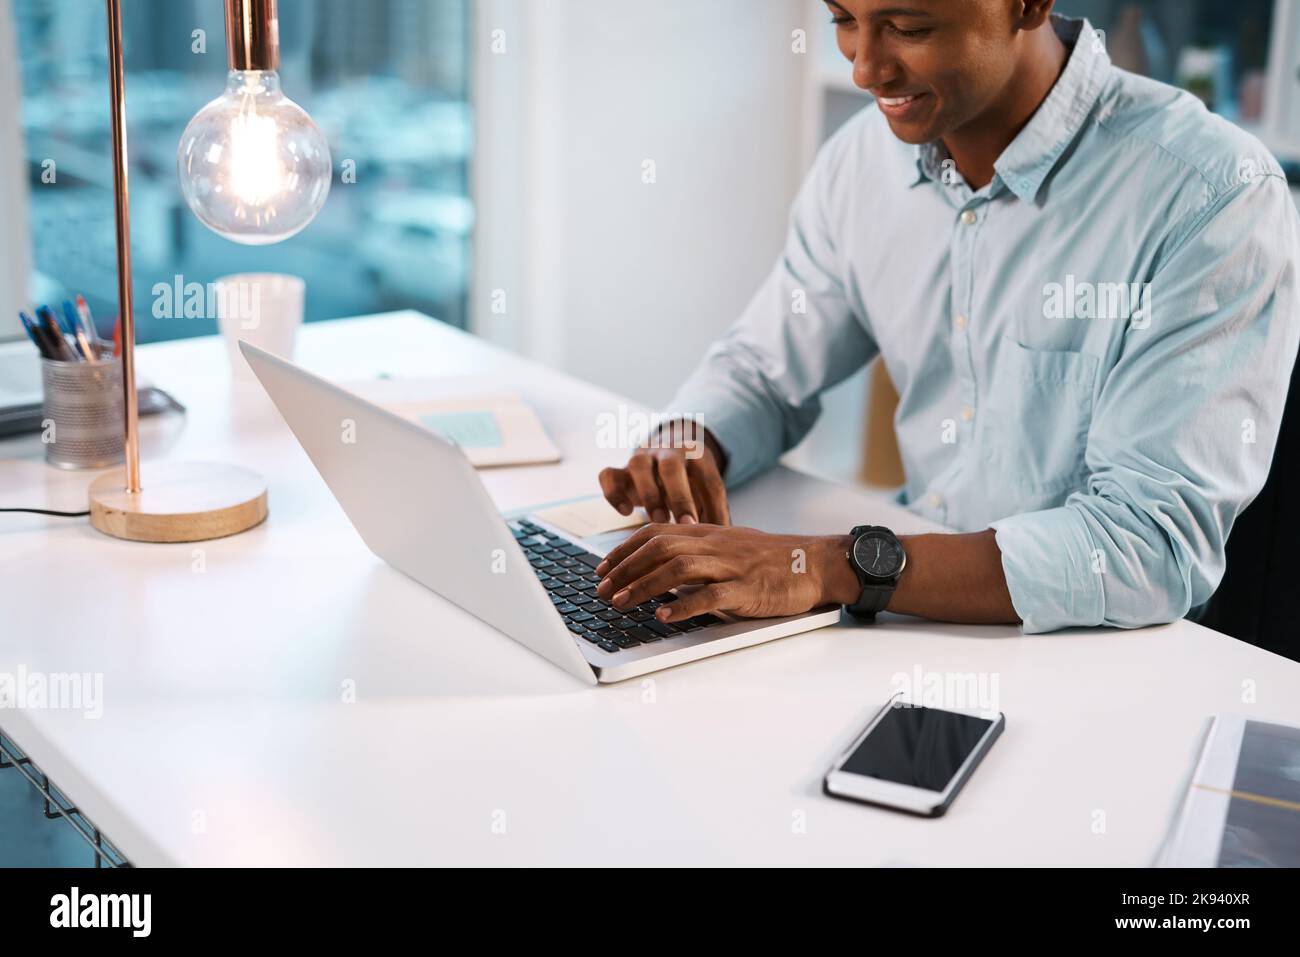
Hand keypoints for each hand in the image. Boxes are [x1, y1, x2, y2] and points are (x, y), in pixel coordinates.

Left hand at [594, 523, 860, 621]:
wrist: (815, 563)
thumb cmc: (771, 559)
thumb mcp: (728, 547)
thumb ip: (696, 553)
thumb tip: (660, 569)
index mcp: (708, 533)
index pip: (655, 533)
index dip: (624, 550)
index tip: (602, 569)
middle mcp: (715, 544)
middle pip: (659, 548)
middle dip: (625, 569)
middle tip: (602, 590)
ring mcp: (731, 566)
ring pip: (678, 568)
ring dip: (643, 586)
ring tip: (621, 602)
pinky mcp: (747, 589)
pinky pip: (710, 595)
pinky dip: (682, 605)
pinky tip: (662, 615)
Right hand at [598, 420, 729, 524]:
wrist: (667, 449)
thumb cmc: (691, 481)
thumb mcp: (707, 491)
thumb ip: (716, 513)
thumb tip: (727, 548)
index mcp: (698, 456)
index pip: (706, 479)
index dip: (708, 503)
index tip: (702, 526)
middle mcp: (669, 452)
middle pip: (671, 466)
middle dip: (677, 496)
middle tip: (682, 525)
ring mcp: (642, 458)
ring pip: (639, 465)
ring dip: (648, 494)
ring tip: (656, 521)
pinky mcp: (620, 469)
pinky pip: (608, 474)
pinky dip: (613, 493)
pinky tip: (626, 512)